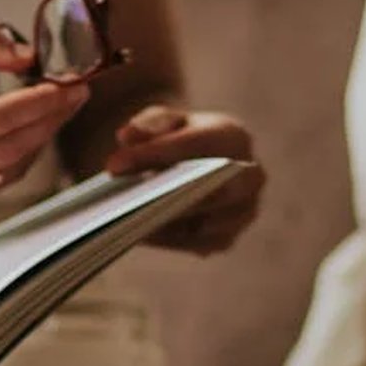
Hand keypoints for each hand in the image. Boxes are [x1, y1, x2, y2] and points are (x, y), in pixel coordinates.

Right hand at [0, 27, 88, 204]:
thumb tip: (27, 53)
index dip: (40, 102)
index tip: (68, 85)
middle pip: (10, 148)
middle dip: (50, 121)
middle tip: (74, 95)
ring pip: (8, 170)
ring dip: (39, 140)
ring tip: (56, 111)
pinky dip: (19, 158)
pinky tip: (30, 133)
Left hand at [106, 106, 265, 254]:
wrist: (204, 166)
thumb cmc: (181, 139)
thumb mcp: (164, 121)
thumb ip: (148, 124)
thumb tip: (127, 137)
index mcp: (235, 137)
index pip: (194, 145)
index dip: (153, 154)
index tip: (115, 165)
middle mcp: (250, 176)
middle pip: (209, 190)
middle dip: (165, 195)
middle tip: (125, 200)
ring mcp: (243, 212)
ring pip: (203, 222)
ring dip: (167, 222)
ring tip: (128, 219)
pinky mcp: (227, 238)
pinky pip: (195, 244)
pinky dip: (168, 239)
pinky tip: (140, 233)